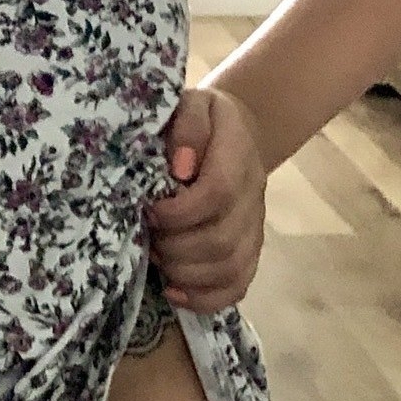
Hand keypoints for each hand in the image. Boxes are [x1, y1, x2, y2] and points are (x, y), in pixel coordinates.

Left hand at [142, 85, 269, 313]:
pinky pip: (237, 286)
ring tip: (157, 257)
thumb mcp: (190, 103)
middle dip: (174, 246)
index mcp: (238, 152)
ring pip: (229, 268)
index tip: (149, 209)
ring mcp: (254, 225)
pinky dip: (203, 297)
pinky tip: (173, 290)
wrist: (233, 131)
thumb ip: (187, 126)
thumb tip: (180, 167)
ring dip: (184, 272)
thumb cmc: (198, 118)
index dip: (179, 210)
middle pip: (221, 239)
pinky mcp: (249, 249)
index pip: (218, 192)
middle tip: (147, 237)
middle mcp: (252, 193)